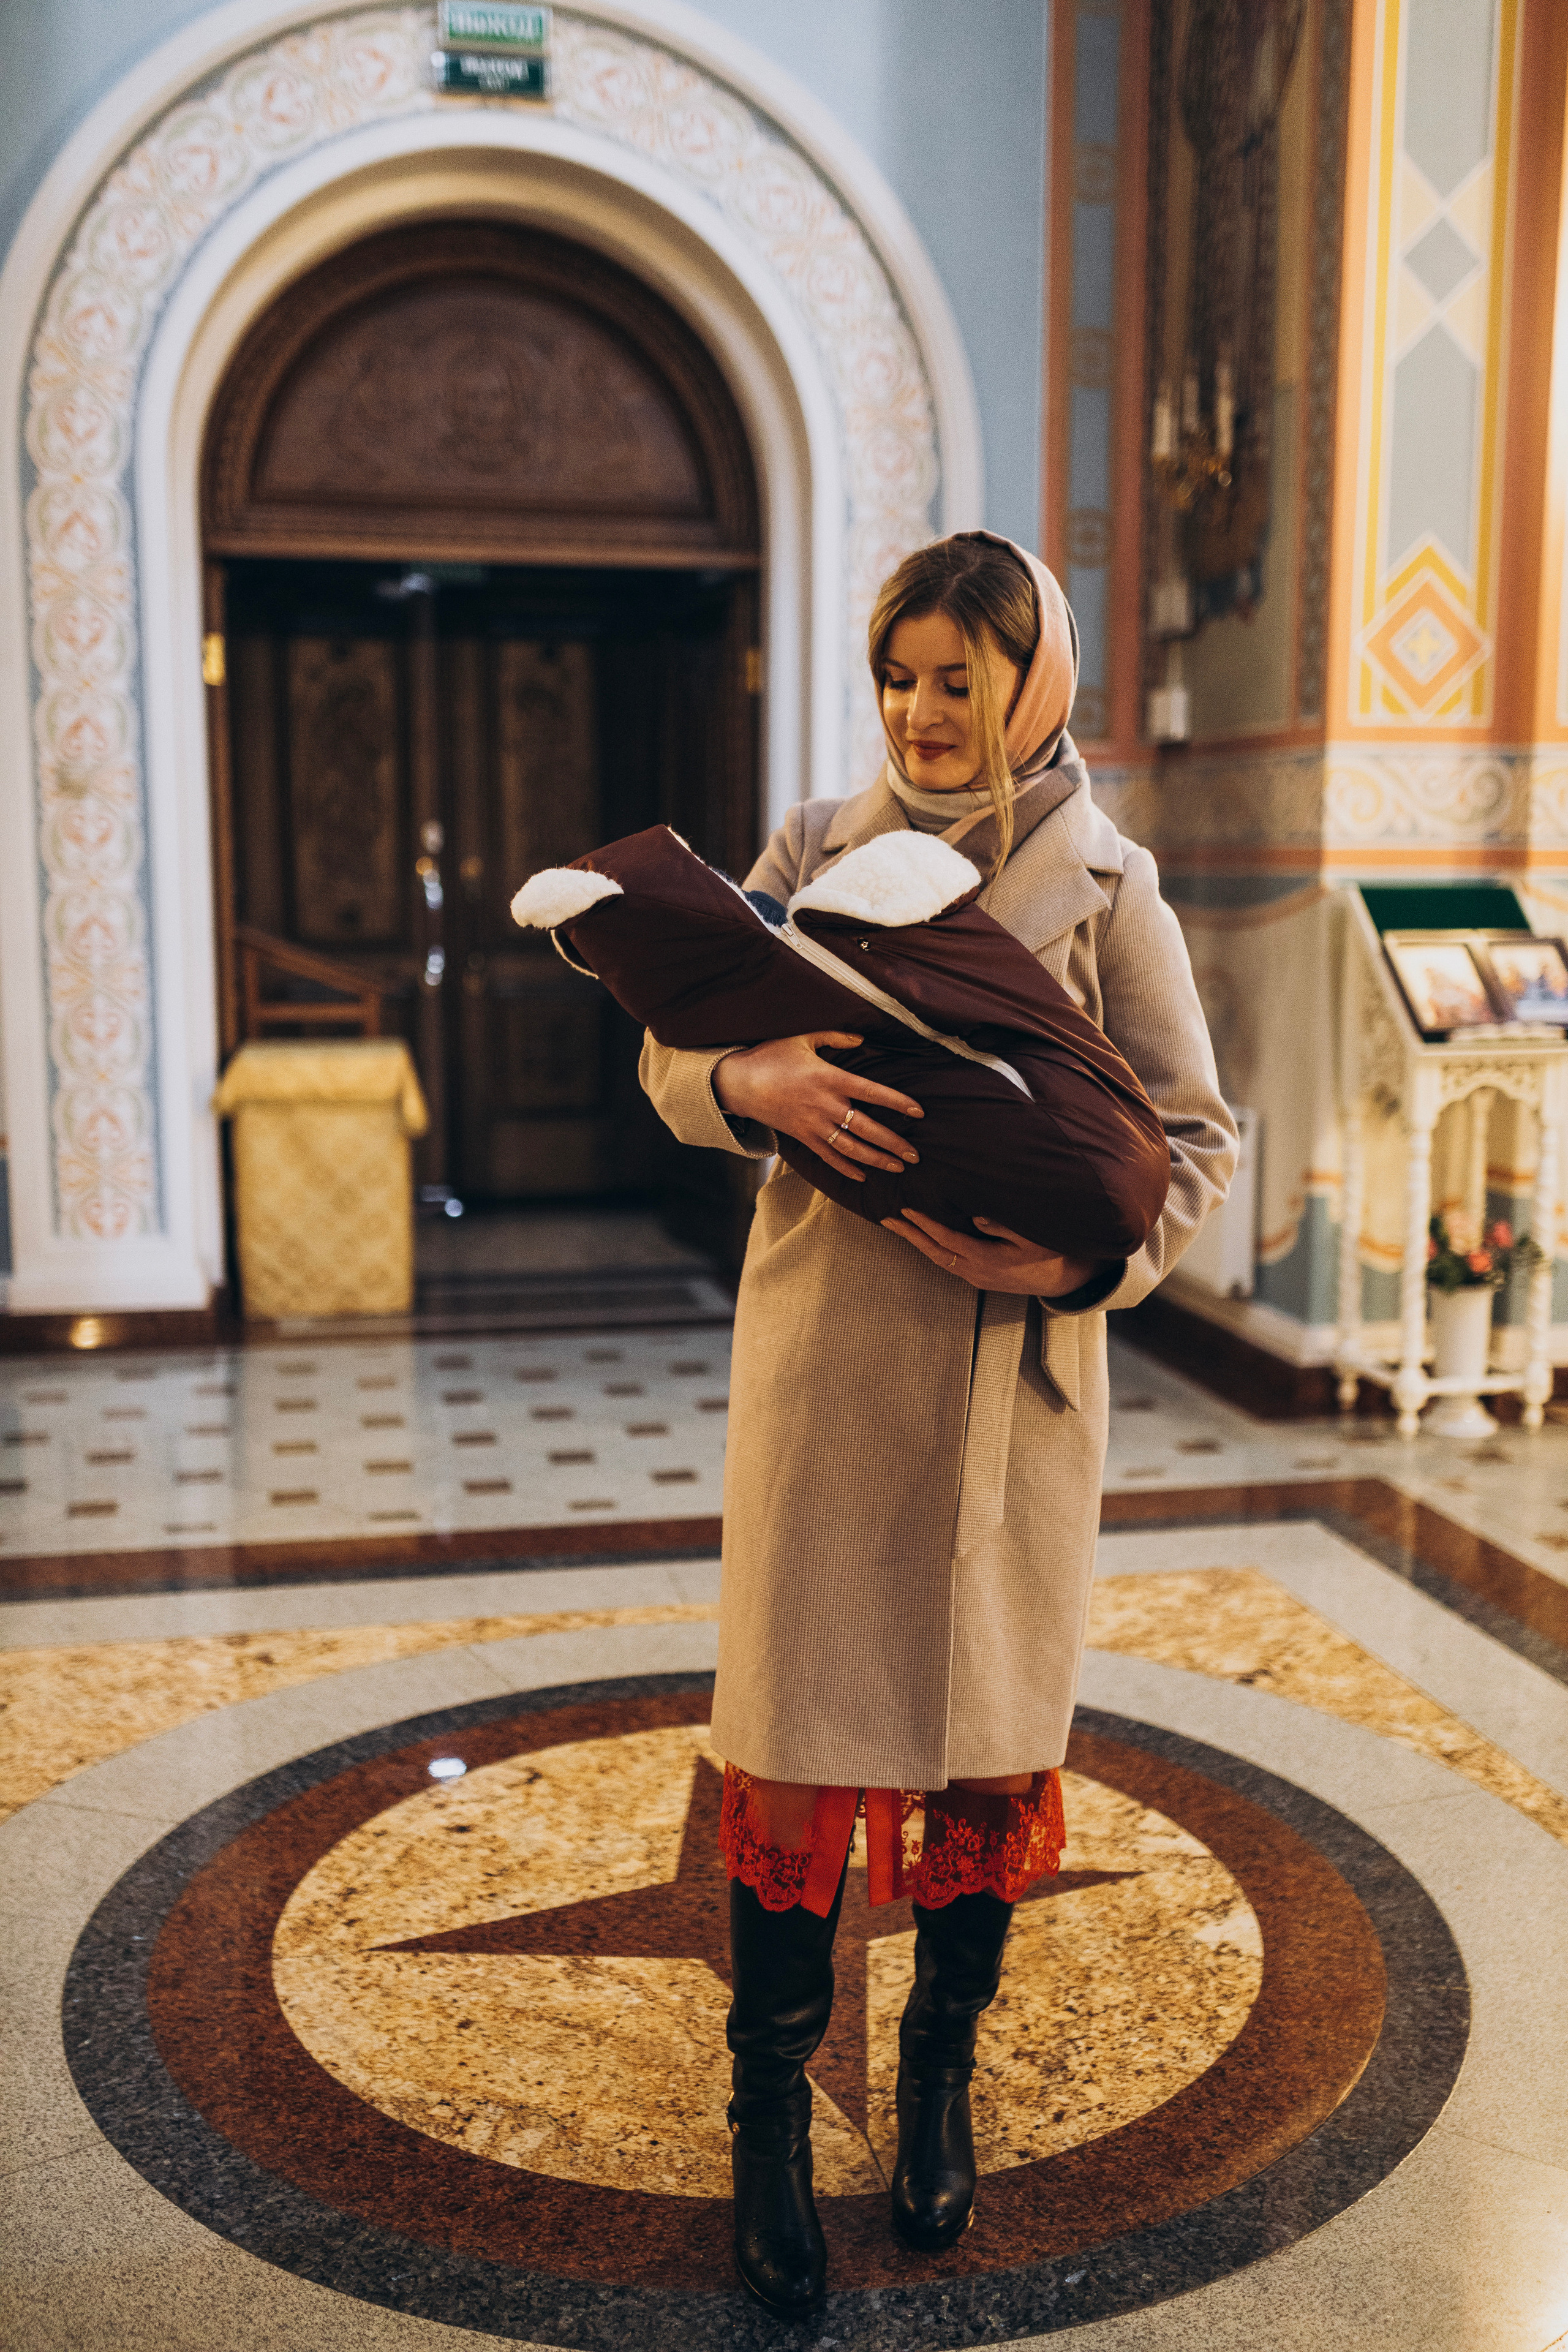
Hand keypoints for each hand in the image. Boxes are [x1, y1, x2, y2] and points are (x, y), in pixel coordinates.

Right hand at [712, 1031, 922, 1183]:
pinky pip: (828, 1157)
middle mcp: (826, 1105)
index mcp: (830, 1078)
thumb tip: (862, 1038)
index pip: (873, 1092)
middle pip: (867, 1129)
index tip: (919, 1112)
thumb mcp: (802, 1038)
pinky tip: (862, 1177)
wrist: (739, 1083)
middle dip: (893, 1144)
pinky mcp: (802, 1137)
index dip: (898, 1102)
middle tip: (915, 1155)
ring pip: (851, 1148)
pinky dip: (846, 1168)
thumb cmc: (771, 1056)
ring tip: (898, 1167)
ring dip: (876, 1160)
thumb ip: (835, 1036)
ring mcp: (814, 1125)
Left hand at [881, 1207, 1100, 1296]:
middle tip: (886, 1218)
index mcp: (986, 1260)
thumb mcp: (1033, 1237)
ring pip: (937, 1259)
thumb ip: (1004, 1226)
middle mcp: (975, 1271)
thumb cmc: (1049, 1252)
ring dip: (916, 1241)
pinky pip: (946, 1261)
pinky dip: (931, 1247)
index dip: (924, 1223)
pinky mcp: (977, 1277)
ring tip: (897, 1225)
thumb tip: (976, 1218)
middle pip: (933, 1252)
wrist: (1061, 1279)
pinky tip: (922, 1236)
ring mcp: (975, 1277)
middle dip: (909, 1234)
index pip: (946, 1239)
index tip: (905, 1208)